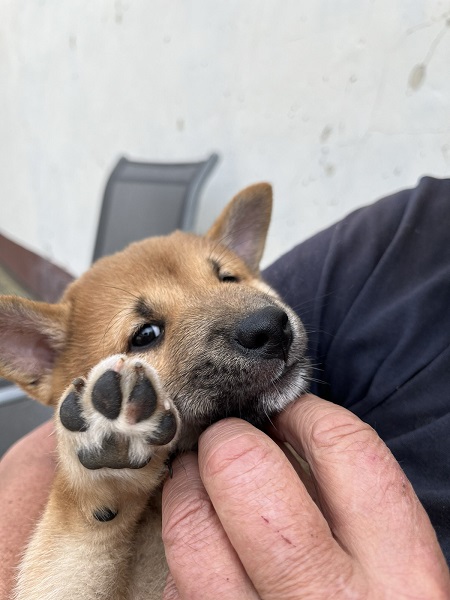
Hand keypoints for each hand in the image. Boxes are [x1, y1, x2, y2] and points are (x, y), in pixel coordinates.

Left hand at [162, 394, 449, 598]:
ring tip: (196, 480)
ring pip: (192, 533)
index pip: (349, 453)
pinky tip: (199, 547)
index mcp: (400, 578)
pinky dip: (181, 554)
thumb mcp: (394, 575)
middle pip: (251, 480)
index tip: (286, 414)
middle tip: (227, 441)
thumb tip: (289, 437)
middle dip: (229, 442)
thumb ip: (353, 510)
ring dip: (185, 489)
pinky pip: (177, 590)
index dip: (307, 416)